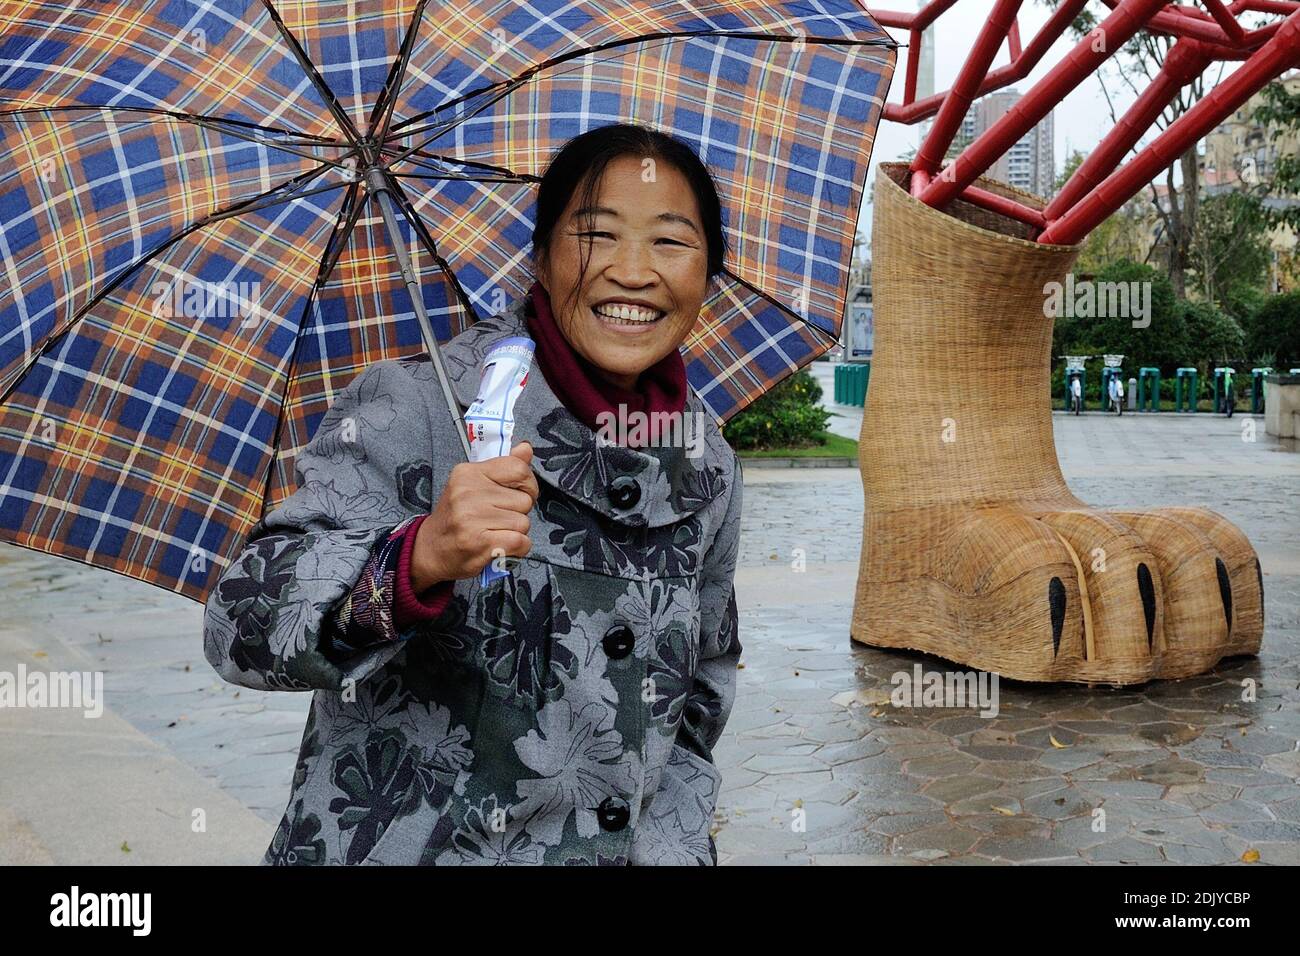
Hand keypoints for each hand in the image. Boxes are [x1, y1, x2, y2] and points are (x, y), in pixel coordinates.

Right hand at [409, 442, 538, 589]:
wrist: (430, 550)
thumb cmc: (455, 517)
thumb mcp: (472, 484)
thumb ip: (502, 466)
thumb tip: (526, 448)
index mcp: (468, 473)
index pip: (519, 469)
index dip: (528, 484)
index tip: (518, 493)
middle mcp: (468, 493)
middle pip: (525, 500)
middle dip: (518, 512)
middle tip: (497, 519)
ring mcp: (473, 518)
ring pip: (524, 522)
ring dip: (515, 532)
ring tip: (494, 532)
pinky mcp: (481, 543)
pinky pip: (521, 542)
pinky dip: (517, 548)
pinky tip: (499, 545)